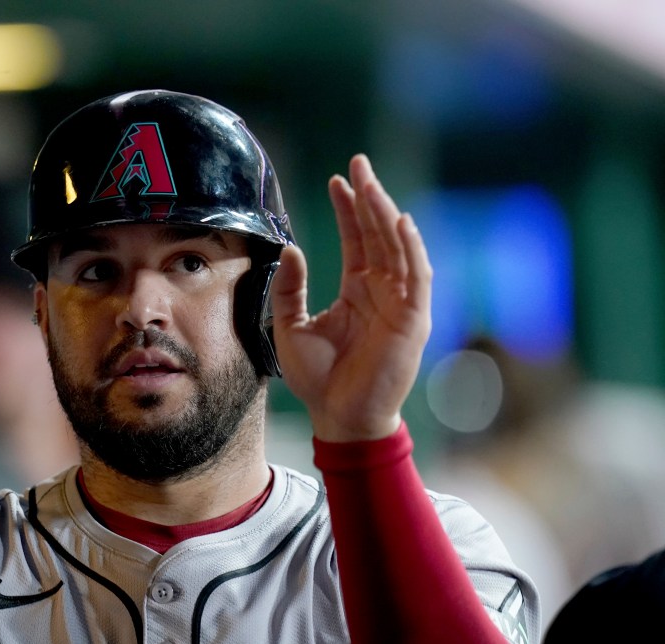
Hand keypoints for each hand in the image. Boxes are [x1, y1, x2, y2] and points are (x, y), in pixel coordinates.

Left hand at [270, 154, 432, 441]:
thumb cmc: (317, 378)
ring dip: (386, 214)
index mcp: (357, 290)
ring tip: (370, 184)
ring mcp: (400, 303)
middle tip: (358, 163)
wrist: (337, 417)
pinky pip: (417, 278)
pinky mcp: (413, 320)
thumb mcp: (290, 326)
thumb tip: (290, 249)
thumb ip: (291, 288)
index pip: (356, 239)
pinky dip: (412, 249)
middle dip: (370, 198)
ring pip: (397, 248)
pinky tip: (400, 222)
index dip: (349, 208)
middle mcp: (382, 291)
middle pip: (378, 234)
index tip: (338, 179)